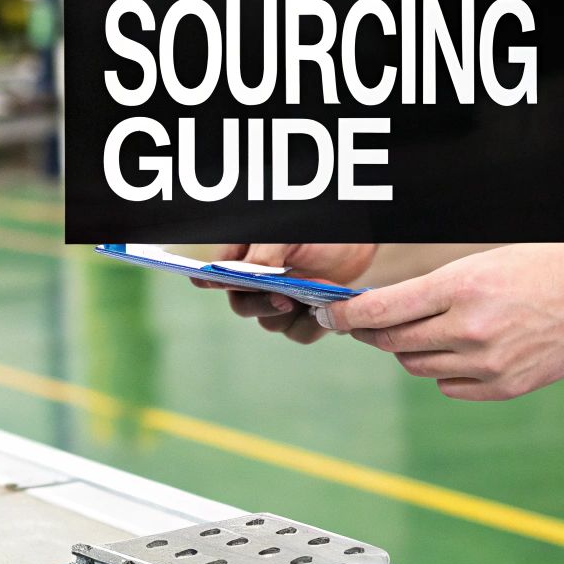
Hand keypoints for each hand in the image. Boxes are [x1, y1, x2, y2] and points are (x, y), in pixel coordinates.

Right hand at [191, 243, 375, 343]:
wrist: (361, 243)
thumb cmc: (321, 232)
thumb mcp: (290, 236)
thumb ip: (264, 255)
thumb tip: (246, 275)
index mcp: (246, 258)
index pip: (216, 273)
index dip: (209, 280)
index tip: (203, 281)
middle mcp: (258, 282)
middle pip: (243, 306)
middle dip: (262, 305)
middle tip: (284, 300)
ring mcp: (280, 299)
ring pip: (271, 323)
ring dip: (292, 317)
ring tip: (313, 304)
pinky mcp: (303, 314)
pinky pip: (298, 332)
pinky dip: (312, 325)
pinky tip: (324, 312)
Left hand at [322, 241, 563, 399]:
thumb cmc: (534, 267)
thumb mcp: (475, 265)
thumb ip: (428, 292)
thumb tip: (376, 312)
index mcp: (460, 287)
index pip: (381, 310)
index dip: (345, 315)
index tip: (327, 315)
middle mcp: (470, 328)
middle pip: (393, 342)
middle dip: (369, 333)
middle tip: (361, 325)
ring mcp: (488, 362)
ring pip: (417, 366)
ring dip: (406, 351)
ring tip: (419, 332)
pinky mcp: (504, 386)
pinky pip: (449, 386)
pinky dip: (443, 370)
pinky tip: (456, 350)